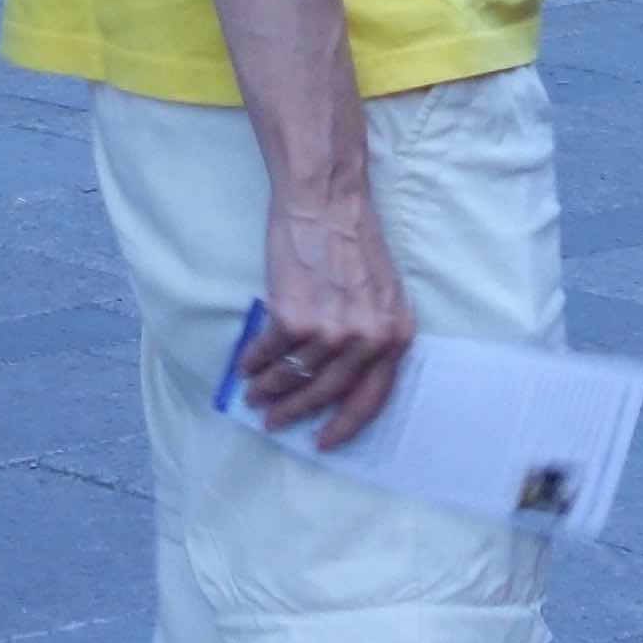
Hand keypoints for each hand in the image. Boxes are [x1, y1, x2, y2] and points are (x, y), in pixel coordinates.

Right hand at [240, 181, 414, 449]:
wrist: (325, 201)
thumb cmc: (352, 240)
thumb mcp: (382, 293)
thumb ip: (371, 334)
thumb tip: (339, 378)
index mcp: (395, 334)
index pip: (373, 398)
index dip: (345, 424)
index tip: (323, 441)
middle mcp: (367, 339)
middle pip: (327, 392)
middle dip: (297, 411)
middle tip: (275, 422)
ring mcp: (330, 330)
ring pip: (294, 376)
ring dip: (269, 390)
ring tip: (254, 395)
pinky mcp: (293, 317)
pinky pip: (269, 352)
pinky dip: (254, 362)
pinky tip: (246, 366)